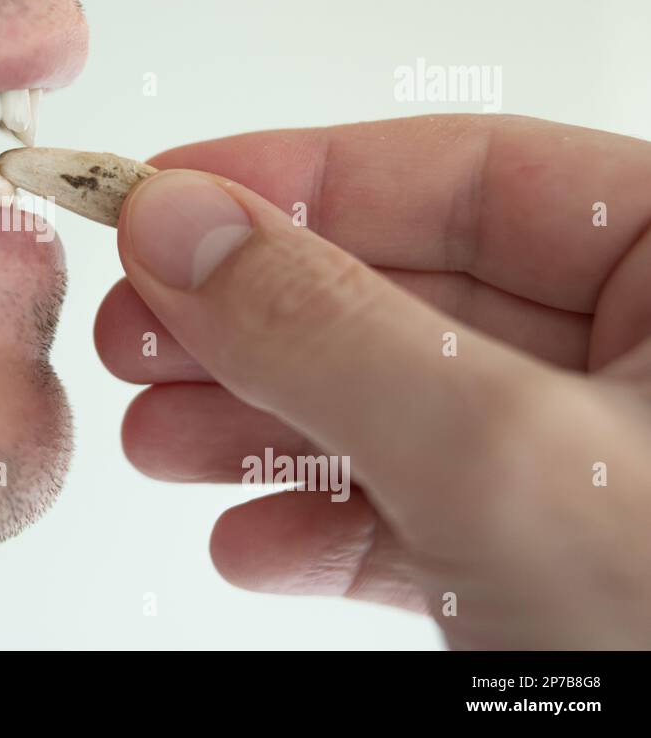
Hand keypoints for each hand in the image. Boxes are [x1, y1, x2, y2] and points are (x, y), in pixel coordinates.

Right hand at [95, 115, 650, 648]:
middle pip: (405, 294)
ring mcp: (597, 466)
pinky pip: (421, 512)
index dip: (294, 181)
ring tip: (160, 445)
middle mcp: (648, 358)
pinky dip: (322, 528)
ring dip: (260, 428)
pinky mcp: (558, 561)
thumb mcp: (501, 459)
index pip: (465, 175)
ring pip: (395, 405)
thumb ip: (325, 326)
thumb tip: (179, 222)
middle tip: (138, 332)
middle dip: (253, 325)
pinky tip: (253, 546)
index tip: (164, 201)